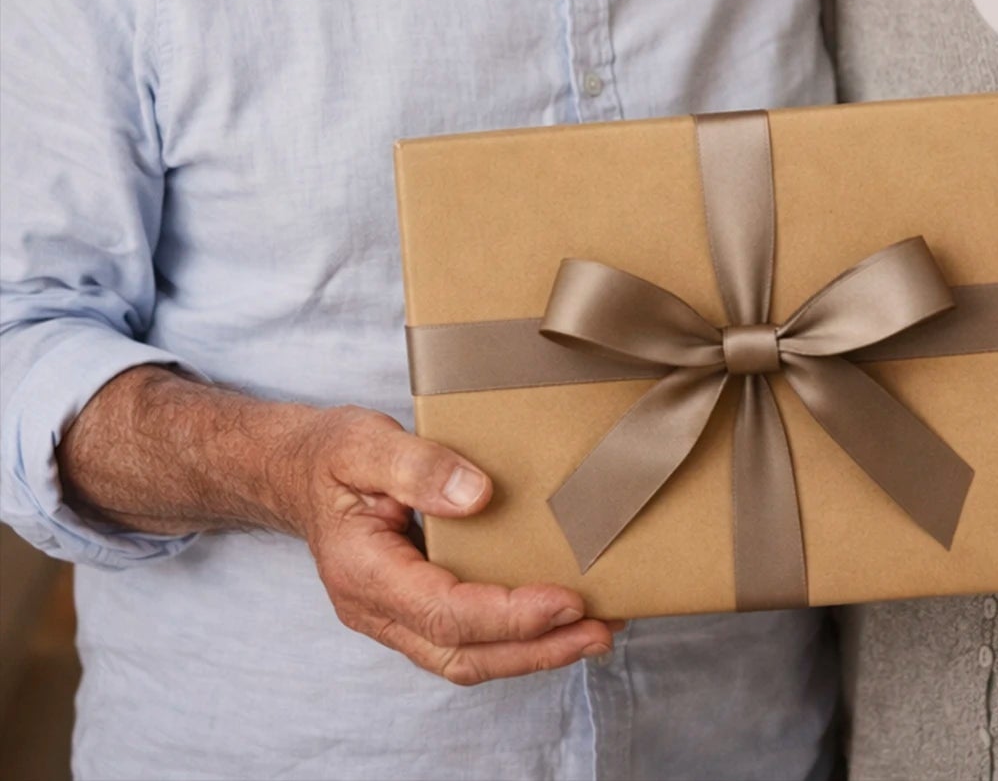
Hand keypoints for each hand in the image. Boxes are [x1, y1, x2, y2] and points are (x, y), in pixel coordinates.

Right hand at [280, 406, 618, 683]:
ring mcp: (392, 615)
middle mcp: (376, 608)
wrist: (295, 472)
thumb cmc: (329, 455)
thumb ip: (418, 467)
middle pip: (462, 653)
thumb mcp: (364, 442)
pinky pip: (464, 638)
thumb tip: (479, 496)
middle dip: (536, 649)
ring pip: (466, 656)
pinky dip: (513, 636)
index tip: (567, 599)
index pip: (444, 612)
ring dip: (533, 651)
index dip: (509, 614)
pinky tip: (556, 617)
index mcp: (363, 571)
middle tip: (601, 629)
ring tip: (596, 631)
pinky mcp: (412, 607)